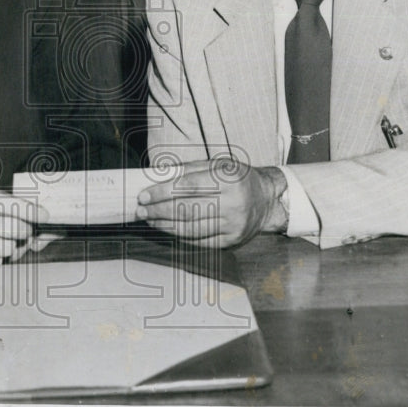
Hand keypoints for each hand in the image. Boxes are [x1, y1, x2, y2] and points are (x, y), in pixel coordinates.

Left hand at [135, 159, 287, 246]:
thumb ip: (189, 169)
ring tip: (150, 220)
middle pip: (187, 210)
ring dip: (165, 225)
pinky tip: (168, 229)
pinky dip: (180, 236)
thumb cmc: (237, 179)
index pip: (188, 186)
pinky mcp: (232, 241)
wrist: (266, 200)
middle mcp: (234, 203)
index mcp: (229, 179)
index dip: (163, 192)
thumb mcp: (218, 165)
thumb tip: (157, 177)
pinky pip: (199, 241)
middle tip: (141, 210)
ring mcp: (233, 225)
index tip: (144, 195)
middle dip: (159, 210)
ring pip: (191, 229)